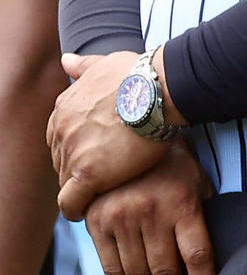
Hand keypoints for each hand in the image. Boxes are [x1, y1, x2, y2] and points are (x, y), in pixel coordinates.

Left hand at [47, 51, 167, 219]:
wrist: (158, 89)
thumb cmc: (140, 74)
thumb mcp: (105, 63)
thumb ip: (83, 66)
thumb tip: (66, 60)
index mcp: (64, 107)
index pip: (60, 138)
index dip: (76, 149)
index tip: (93, 156)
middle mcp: (61, 129)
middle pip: (61, 161)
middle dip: (77, 169)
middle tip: (100, 178)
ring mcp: (73, 152)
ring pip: (66, 182)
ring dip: (79, 190)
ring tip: (99, 196)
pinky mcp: (88, 174)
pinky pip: (70, 202)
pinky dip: (75, 210)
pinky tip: (84, 213)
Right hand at [83, 144, 214, 274]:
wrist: (129, 132)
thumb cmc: (172, 163)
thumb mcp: (198, 181)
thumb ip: (204, 215)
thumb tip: (216, 257)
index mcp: (183, 204)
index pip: (198, 257)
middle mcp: (152, 213)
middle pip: (168, 272)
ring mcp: (122, 218)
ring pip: (139, 274)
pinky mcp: (99, 223)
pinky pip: (111, 269)